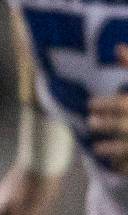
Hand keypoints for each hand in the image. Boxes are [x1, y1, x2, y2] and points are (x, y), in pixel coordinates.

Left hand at [89, 44, 127, 173]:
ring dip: (110, 148)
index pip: (122, 105)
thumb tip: (117, 48)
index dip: (104, 105)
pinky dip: (121, 166)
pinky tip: (112, 165)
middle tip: (92, 122)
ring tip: (97, 147)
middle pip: (123, 124)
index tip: (90, 104)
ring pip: (126, 147)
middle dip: (106, 124)